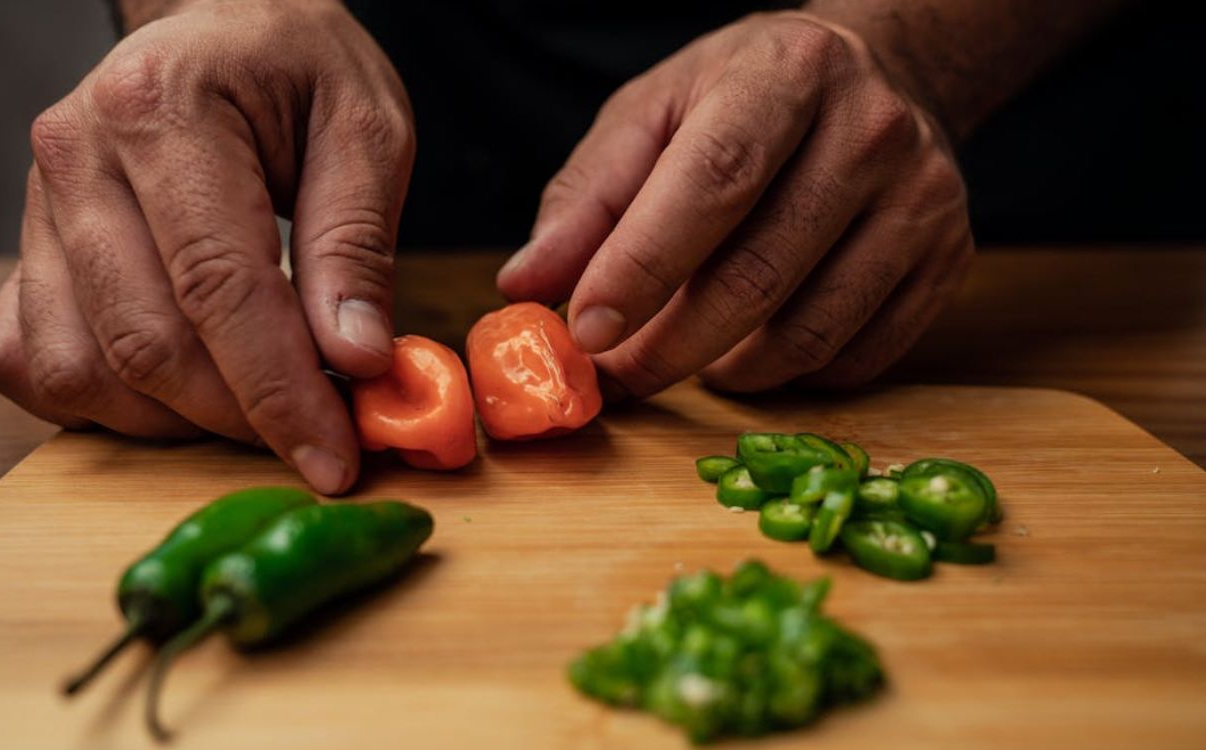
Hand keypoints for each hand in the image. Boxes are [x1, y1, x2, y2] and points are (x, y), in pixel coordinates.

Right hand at [0, 0, 413, 493]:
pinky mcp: (28, 249)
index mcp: (164, 111)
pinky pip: (28, 361)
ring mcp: (38, 208)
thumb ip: (358, 246)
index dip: (279, 391)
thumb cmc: (300, 70)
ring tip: (256, 408)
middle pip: (145, 342)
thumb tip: (355, 360)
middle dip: (238, 418)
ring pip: (79, 368)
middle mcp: (77, 159)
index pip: (218, 286)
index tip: (335, 458)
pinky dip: (100, 403)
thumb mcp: (367, 131)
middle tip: (317, 436)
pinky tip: (175, 390)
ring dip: (174, 422)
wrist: (225, 26)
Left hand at [497, 11, 972, 396]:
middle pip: (759, 273)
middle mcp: (870, 132)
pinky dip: (790, 377)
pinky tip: (753, 352)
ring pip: (810, 331)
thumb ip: (587, 197)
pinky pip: (858, 356)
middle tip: (616, 376)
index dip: (643, 267)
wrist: (884, 79)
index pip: (712, 184)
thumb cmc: (746, 100)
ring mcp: (924, 200)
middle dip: (670, 347)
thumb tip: (525, 285)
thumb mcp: (654, 115)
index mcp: (785, 75)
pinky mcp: (950, 258)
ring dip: (727, 371)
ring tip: (684, 358)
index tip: (585, 332)